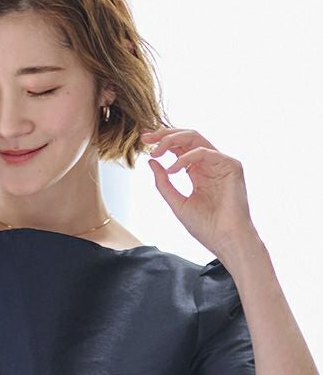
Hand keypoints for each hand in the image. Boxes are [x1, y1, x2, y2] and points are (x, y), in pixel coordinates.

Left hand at [141, 126, 258, 258]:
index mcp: (197, 172)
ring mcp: (222, 163)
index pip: (179, 148)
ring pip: (196, 138)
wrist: (225, 240)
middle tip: (146, 137)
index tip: (142, 140)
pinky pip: (205, 152)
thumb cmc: (205, 227)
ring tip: (156, 151)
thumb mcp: (177, 203)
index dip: (161, 141)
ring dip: (173, 140)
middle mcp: (210, 164)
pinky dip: (186, 157)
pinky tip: (172, 169)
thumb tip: (151, 161)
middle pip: (187, 137)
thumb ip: (164, 183)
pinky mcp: (232, 166)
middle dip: (164, 134)